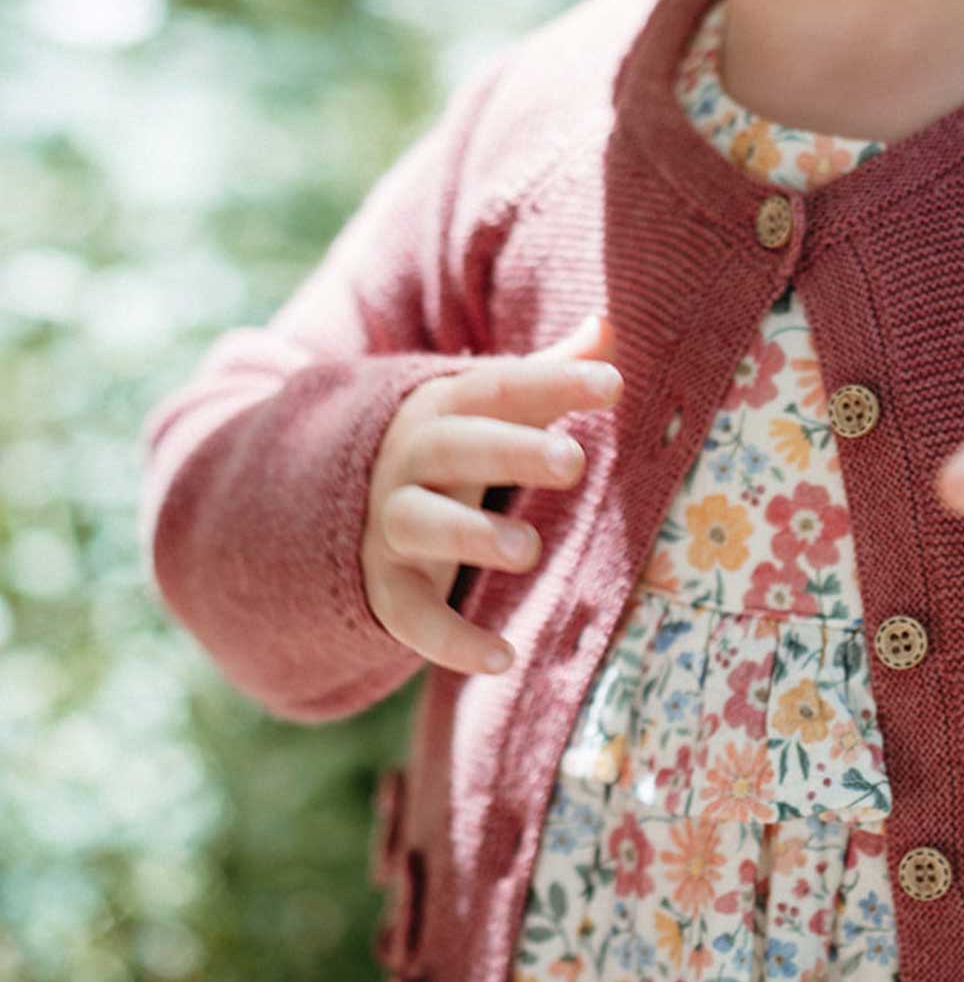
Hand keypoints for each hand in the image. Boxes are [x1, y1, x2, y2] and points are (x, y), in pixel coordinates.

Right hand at [363, 314, 624, 676]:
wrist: (330, 500)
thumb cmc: (450, 448)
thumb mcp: (486, 407)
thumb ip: (546, 372)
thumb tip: (609, 325)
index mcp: (444, 406)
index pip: (501, 385)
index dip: (556, 382)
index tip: (614, 384)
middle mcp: (410, 457)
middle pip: (457, 446)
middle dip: (512, 451)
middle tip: (573, 460)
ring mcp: (390, 521)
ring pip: (420, 523)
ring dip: (471, 535)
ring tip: (528, 549)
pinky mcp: (381, 584)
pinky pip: (408, 613)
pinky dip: (450, 640)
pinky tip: (503, 657)